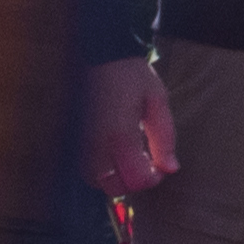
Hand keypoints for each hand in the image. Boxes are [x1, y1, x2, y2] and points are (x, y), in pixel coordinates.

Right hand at [84, 55, 176, 197]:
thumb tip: (171, 169)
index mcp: (120, 134)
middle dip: (134, 182)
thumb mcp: (157, 100)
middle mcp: (96, 143)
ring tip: (129, 157)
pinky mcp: (73, 140)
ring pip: (96, 181)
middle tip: (145, 164)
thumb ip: (165, 138)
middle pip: (114, 187)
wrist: (98, 55)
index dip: (152, 179)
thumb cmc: (130, 75)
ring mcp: (80, 143)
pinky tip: (113, 153)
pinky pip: (85, 168)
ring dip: (115, 178)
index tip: (159, 166)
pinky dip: (101, 170)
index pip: (136, 179)